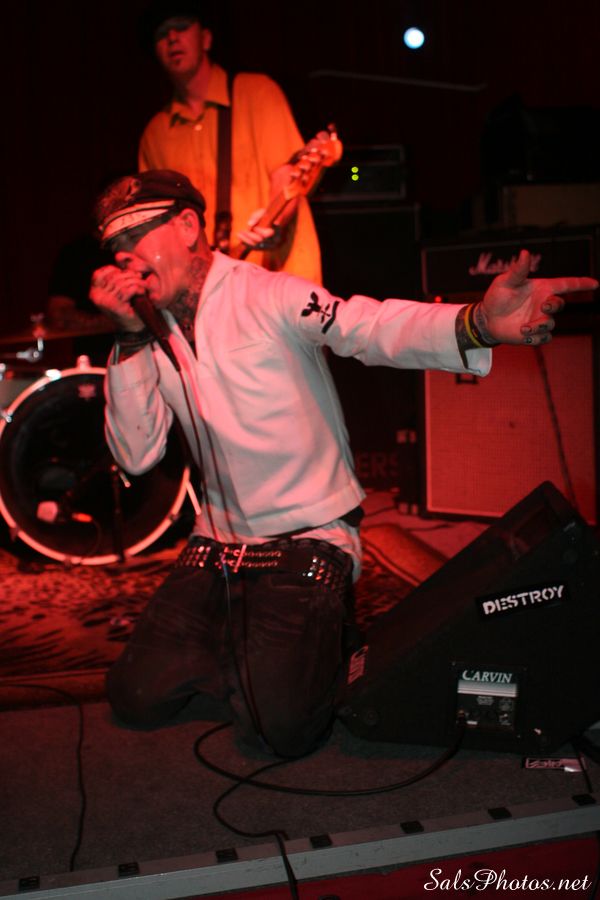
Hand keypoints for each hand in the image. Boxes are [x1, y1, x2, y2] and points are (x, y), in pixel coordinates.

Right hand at [89, 266, 146, 331]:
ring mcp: (105, 302)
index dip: (114, 270)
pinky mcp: (115, 306)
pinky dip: (137, 289)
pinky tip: (142, 292)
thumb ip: (116, 276)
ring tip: (143, 286)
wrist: (134, 326)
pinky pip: (127, 291)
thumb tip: (120, 257)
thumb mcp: (118, 288)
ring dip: (136, 282)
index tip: (126, 274)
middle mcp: (96, 296)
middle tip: (140, 279)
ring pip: (122, 283)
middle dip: (129, 275)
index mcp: (94, 291)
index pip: (99, 273)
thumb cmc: (127, 305)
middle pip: (113, 277)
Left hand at [237, 208, 281, 249]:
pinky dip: (246, 243)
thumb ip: (257, 216)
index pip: (268, 234)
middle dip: (250, 236)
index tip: (254, 227)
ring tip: (239, 234)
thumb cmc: (267, 215)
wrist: (271, 222)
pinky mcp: (263, 248)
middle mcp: (275, 241)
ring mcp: (270, 246)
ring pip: (257, 245)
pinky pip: (254, 248)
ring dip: (246, 240)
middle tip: (242, 231)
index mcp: (278, 230)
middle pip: (261, 241)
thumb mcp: (263, 212)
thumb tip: (249, 224)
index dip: (260, 231)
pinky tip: (240, 237)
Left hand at [478, 249, 597, 344]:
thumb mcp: (505, 281)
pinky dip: (536, 338)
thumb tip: (525, 253)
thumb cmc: (497, 296)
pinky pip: (544, 338)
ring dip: (539, 326)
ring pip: (550, 324)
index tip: (595, 284)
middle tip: (543, 307)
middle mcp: (543, 304)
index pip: (566, 284)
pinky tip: (523, 335)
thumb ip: (518, 270)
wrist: (487, 319)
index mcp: (542, 288)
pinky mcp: (533, 334)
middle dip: (555, 306)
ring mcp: (539, 320)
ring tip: (524, 328)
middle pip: (560, 305)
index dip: (581, 284)